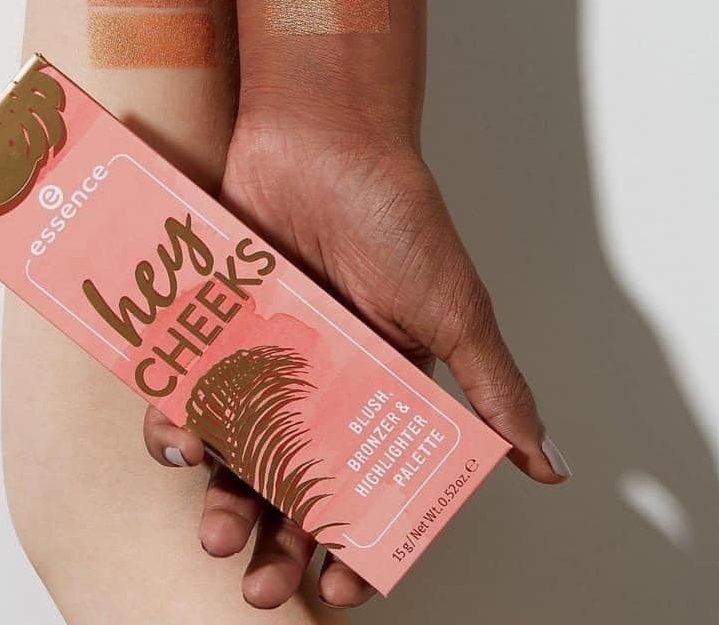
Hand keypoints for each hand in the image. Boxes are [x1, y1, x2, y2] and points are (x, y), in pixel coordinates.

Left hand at [143, 110, 569, 608]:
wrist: (323, 139)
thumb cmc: (397, 219)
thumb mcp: (453, 309)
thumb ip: (492, 386)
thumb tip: (546, 462)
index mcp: (378, 386)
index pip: (366, 483)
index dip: (353, 541)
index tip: (333, 586)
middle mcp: (317, 377)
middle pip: (291, 479)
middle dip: (273, 537)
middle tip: (253, 579)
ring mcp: (263, 351)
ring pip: (232, 444)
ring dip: (218, 491)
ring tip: (209, 517)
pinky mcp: (218, 320)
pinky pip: (188, 384)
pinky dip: (176, 416)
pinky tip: (174, 436)